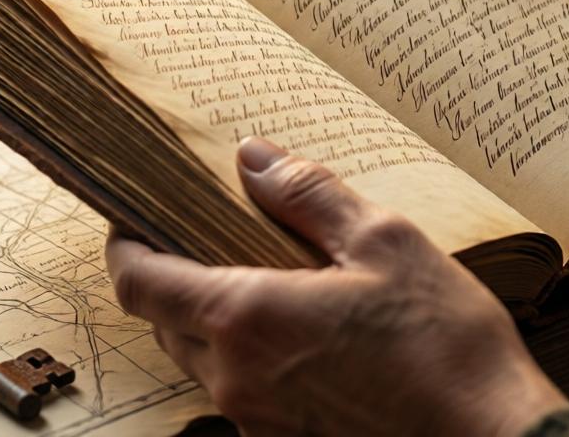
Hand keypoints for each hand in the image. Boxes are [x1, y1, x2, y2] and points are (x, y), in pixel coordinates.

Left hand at [106, 137, 564, 435]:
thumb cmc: (445, 343)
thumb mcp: (384, 243)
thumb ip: (308, 196)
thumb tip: (252, 158)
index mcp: (245, 317)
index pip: (139, 283)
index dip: (124, 247)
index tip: (130, 220)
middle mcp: (236, 377)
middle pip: (165, 322)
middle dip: (174, 279)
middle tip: (210, 239)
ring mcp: (258, 420)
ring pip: (203, 362)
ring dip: (215, 321)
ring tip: (270, 283)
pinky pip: (245, 393)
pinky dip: (252, 359)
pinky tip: (308, 337)